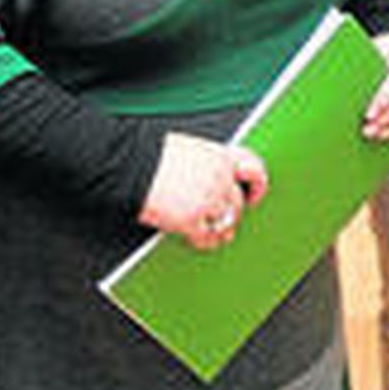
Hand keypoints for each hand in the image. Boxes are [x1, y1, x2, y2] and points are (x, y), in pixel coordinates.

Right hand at [139, 132, 267, 251]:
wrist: (130, 164)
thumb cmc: (151, 155)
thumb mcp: (187, 148)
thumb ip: (205, 162)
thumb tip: (209, 176)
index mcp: (218, 154)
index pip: (253, 166)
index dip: (257, 184)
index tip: (254, 195)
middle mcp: (219, 176)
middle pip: (238, 200)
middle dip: (234, 212)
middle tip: (229, 220)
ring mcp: (208, 199)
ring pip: (226, 220)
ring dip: (222, 229)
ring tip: (217, 234)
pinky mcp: (192, 219)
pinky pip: (207, 236)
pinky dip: (205, 241)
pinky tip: (199, 241)